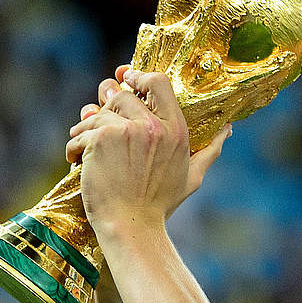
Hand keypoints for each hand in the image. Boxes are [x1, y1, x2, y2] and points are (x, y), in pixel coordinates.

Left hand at [65, 66, 230, 238]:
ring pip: (96, 113)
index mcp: (175, 130)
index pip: (158, 82)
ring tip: (83, 149)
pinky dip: (74, 147)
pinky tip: (77, 161)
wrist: (132, 226)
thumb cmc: (160, 205)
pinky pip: (80, 133)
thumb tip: (227, 130)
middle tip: (96, 124)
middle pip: (121, 95)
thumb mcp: (191, 176)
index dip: (138, 76)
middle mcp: (153, 126)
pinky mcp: (101, 140)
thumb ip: (209, 150)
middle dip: (105, 107)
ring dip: (85, 130)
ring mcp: (126, 131)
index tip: (125, 77)